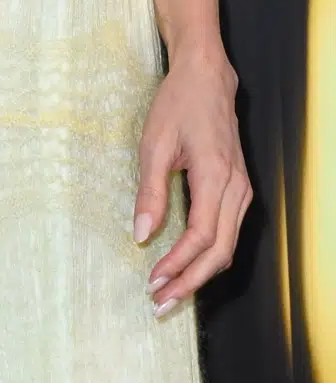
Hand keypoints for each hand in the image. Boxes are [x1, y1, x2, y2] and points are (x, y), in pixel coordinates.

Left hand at [134, 48, 250, 311]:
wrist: (206, 78)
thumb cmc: (178, 105)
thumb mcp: (153, 144)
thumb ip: (149, 192)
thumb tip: (141, 234)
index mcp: (217, 177)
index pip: (201, 236)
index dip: (178, 264)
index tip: (153, 282)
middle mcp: (237, 189)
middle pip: (220, 252)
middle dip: (190, 282)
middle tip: (160, 304)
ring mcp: (242, 190)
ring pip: (227, 247)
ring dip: (199, 273)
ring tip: (170, 292)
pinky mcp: (238, 190)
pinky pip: (228, 233)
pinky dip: (207, 256)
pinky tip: (186, 266)